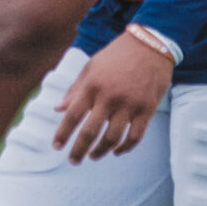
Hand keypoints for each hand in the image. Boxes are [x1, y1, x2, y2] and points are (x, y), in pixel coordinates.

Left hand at [51, 32, 173, 162]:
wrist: (150, 44)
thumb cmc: (116, 55)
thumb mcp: (91, 67)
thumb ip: (74, 89)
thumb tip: (58, 108)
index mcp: (92, 86)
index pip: (72, 116)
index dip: (63, 134)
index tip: (56, 146)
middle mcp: (109, 97)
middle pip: (90, 132)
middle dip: (79, 150)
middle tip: (73, 160)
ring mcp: (129, 104)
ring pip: (112, 138)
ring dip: (101, 151)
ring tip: (93, 156)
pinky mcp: (147, 109)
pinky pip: (135, 136)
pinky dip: (125, 148)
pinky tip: (116, 151)